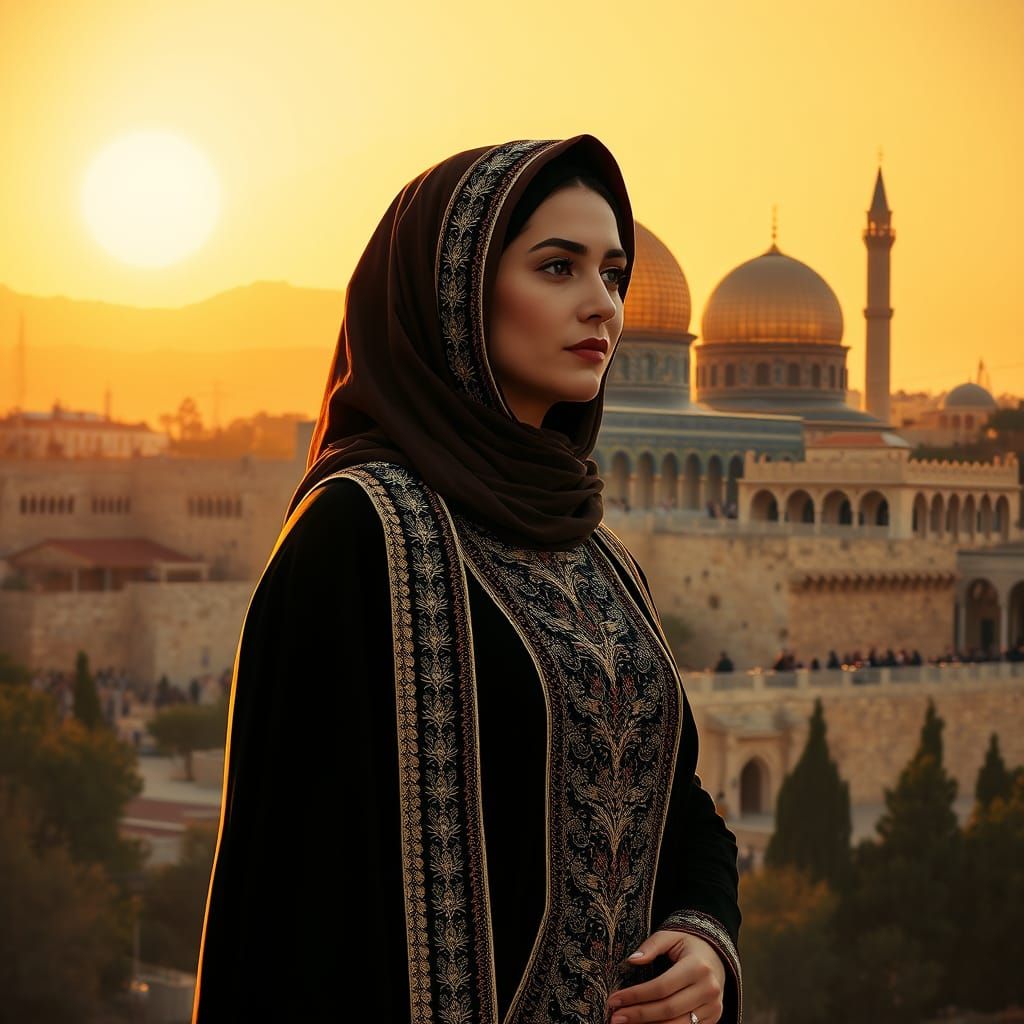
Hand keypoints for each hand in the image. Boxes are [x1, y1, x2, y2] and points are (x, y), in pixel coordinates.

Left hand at [605, 930, 725, 1023]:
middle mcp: (708, 989)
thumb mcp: (671, 936)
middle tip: (615, 1018)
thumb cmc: (688, 945)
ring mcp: (713, 1007)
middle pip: (668, 1009)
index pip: (661, 987)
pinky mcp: (713, 1019)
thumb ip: (651, 945)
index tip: (614, 999)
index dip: (636, 995)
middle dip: (638, 1015)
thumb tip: (632, 960)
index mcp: (697, 967)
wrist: (717, 956)